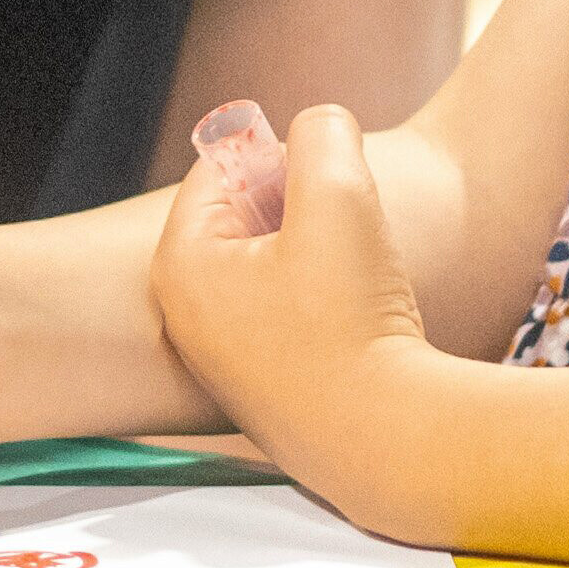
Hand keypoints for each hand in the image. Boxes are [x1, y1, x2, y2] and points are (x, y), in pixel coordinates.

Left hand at [149, 102, 433, 503]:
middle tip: (343, 242)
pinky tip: (360, 325)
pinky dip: (330, 305)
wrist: (389, 441)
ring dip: (322, 255)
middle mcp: (187, 317)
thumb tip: (320, 126)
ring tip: (356, 286)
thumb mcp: (340, 195)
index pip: (224, 168)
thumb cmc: (352, 320)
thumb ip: (323, 132)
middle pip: (245, 215)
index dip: (285, 163)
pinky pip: (294, 314)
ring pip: (275, 264)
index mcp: (179, 266)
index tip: (327, 195)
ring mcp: (224, 360)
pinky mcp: (265, 389)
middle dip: (302, 211)